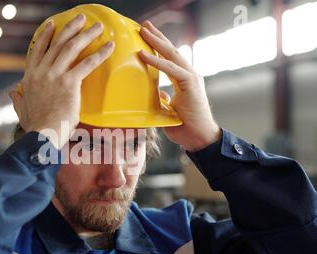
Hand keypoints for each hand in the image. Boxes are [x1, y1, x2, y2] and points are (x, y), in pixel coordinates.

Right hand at [9, 14, 114, 149]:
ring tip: (98, 27)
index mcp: (30, 78)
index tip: (52, 25)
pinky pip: (87, 64)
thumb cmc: (35, 127)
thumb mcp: (22, 110)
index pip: (37, 51)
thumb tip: (12, 92)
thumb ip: (18, 99)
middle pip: (57, 44)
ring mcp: (54, 76)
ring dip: (86, 35)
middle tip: (81, 18)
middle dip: (70, 28)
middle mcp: (41, 72)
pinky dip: (99, 54)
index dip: (45, 36)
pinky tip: (109, 47)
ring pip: (71, 48)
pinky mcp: (69, 83)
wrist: (42, 135)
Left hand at [138, 20, 221, 151]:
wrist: (199, 138)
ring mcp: (191, 78)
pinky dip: (157, 62)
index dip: (158, 47)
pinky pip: (171, 69)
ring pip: (172, 55)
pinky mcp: (190, 84)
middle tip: (144, 25)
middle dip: (158, 37)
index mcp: (184, 80)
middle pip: (172, 51)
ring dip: (156, 43)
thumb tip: (156, 92)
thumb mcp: (168, 110)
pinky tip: (144, 54)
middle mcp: (189, 75)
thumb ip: (163, 99)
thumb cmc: (185, 127)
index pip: (170, 59)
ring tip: (143, 32)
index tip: (146, 36)